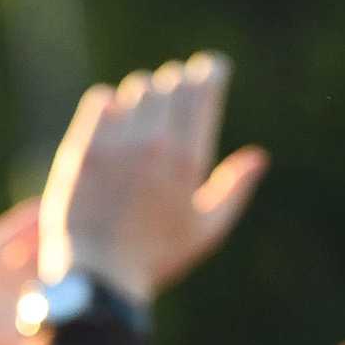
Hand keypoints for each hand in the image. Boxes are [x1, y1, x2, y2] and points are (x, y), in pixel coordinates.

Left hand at [39, 54, 269, 304]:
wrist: (97, 276)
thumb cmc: (156, 257)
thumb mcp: (205, 231)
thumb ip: (234, 190)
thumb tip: (259, 157)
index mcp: (189, 160)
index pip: (204, 90)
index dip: (210, 72)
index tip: (210, 68)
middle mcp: (156, 143)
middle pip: (171, 83)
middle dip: (178, 84)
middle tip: (176, 93)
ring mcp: (118, 143)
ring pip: (137, 88)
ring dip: (144, 95)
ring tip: (144, 115)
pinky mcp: (85, 146)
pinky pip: (102, 100)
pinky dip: (110, 105)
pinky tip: (114, 120)